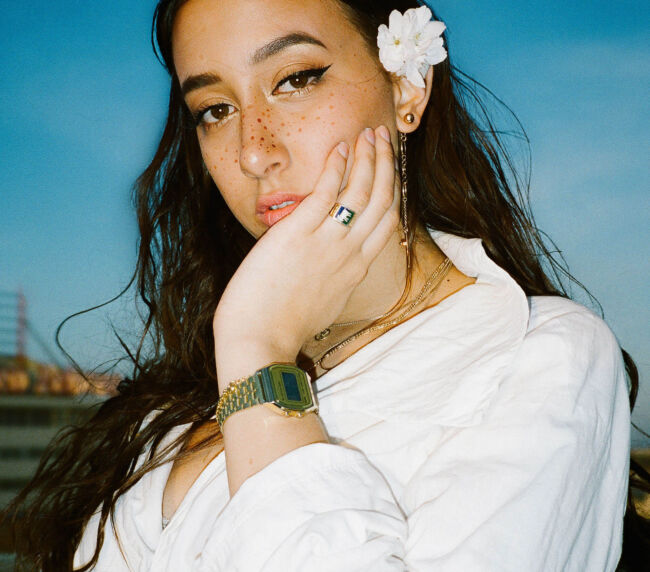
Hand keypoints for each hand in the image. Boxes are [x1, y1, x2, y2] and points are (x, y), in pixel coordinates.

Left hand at [213, 125, 398, 386]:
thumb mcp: (322, 305)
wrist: (260, 341)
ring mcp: (327, 243)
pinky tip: (340, 147)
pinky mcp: (299, 233)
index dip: (390, 190)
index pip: (386, 223)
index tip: (389, 169)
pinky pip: (327, 192)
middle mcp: (350, 254)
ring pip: (362, 191)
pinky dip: (337, 166)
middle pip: (381, 201)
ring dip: (368, 158)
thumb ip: (333, 280)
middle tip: (384, 138)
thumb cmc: (282, 328)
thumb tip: (327, 266)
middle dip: (386, 165)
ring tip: (368, 133)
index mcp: (356, 271)